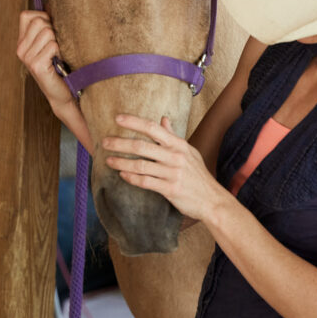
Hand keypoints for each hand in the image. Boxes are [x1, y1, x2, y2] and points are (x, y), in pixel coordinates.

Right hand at [17, 11, 72, 110]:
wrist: (63, 92)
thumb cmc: (61, 65)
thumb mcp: (52, 41)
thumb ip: (49, 24)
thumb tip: (54, 3)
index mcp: (22, 41)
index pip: (27, 15)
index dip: (44, 18)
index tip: (52, 31)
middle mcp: (20, 48)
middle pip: (40, 21)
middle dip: (54, 29)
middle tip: (57, 46)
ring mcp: (26, 57)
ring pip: (48, 32)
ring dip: (59, 42)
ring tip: (58, 55)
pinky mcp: (35, 65)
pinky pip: (53, 45)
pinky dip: (60, 51)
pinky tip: (59, 62)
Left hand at [103, 114, 224, 222]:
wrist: (211, 199)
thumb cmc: (198, 175)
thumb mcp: (189, 151)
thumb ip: (173, 136)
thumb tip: (163, 118)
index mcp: (179, 144)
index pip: (153, 128)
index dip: (134, 122)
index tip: (118, 118)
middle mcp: (175, 156)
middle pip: (142, 146)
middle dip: (121, 143)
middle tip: (105, 142)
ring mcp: (173, 173)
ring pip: (141, 165)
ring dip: (122, 162)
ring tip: (108, 160)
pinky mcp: (170, 189)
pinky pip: (146, 182)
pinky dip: (132, 178)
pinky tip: (122, 176)